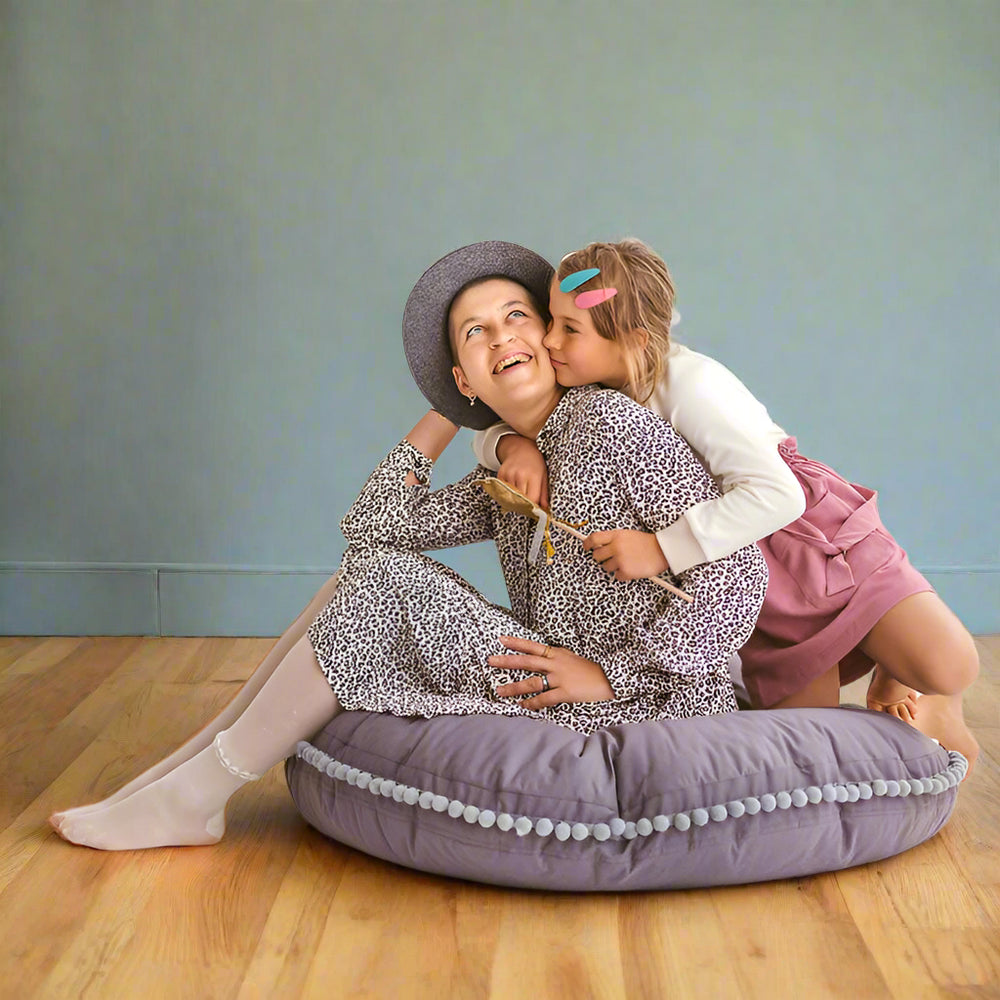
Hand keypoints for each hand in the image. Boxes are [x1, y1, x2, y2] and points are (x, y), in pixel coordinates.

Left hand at [489, 636, 614, 708]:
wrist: (611, 679)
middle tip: (490, 660)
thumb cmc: (592, 670)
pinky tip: (522, 705)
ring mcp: (560, 678)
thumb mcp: (573, 658)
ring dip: (514, 687)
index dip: (517, 643)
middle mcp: (556, 664)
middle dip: (507, 661)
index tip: (501, 640)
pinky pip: (545, 698)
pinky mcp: (566, 692)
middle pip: (527, 661)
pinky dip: (532, 703)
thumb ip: (558, 657)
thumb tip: (543, 657)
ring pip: (532, 682)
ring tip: (500, 691)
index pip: (533, 646)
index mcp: (557, 654)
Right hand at [496, 435, 549, 508]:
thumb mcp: (544, 475)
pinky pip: (503, 491)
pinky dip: (507, 493)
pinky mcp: (500, 475)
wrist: (520, 448)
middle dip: (524, 505)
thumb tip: (545, 509)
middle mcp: (520, 475)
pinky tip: (513, 489)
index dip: (533, 506)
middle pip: (520, 500)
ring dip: (515, 500)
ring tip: (520, 497)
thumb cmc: (535, 462)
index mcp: (533, 475)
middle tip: (527, 506)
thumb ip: (544, 493)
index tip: (534, 509)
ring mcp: (509, 475)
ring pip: (510, 497)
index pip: (531, 499)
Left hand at [583, 529, 669, 580]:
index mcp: (616, 535)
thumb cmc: (647, 542)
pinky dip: (623, 574)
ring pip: (606, 567)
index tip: (586, 548)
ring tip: (626, 562)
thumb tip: (599, 546)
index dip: (587, 544)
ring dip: (613, 567)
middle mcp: (616, 547)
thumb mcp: (628, 535)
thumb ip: (613, 539)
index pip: (594, 539)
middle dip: (601, 558)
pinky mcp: (626, 571)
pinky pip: (617, 576)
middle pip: (596, 556)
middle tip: (609, 558)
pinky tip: (632, 568)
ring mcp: (620, 560)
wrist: (663, 550)